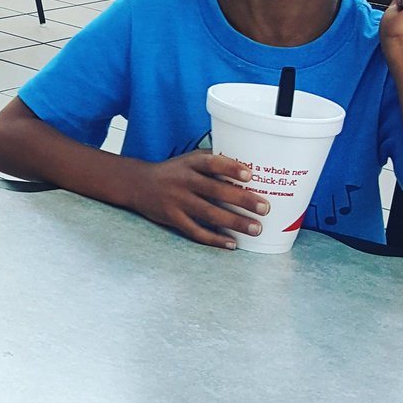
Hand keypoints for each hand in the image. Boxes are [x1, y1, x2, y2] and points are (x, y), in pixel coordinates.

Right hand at [128, 151, 269, 249]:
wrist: (137, 184)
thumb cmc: (173, 171)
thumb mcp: (188, 159)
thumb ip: (212, 161)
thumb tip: (248, 165)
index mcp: (189, 163)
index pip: (211, 163)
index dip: (230, 168)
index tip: (249, 175)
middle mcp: (183, 181)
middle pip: (215, 191)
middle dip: (242, 200)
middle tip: (264, 207)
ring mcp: (177, 201)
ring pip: (209, 214)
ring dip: (235, 222)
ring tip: (256, 228)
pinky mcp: (173, 219)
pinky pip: (196, 232)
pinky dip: (215, 239)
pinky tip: (232, 243)